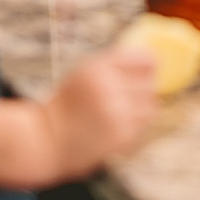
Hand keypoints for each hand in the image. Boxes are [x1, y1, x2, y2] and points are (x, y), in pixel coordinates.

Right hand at [37, 45, 157, 182]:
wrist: (47, 140)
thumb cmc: (68, 104)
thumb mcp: (84, 74)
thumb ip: (113, 65)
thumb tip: (152, 61)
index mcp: (97, 68)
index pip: (143, 59)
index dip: (148, 63)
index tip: (146, 68)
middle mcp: (108, 88)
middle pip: (149, 82)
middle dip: (144, 86)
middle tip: (131, 92)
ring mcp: (116, 113)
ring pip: (150, 104)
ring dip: (141, 106)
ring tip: (123, 109)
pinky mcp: (121, 135)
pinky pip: (141, 124)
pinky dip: (133, 124)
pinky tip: (115, 124)